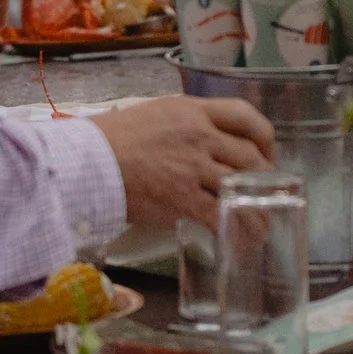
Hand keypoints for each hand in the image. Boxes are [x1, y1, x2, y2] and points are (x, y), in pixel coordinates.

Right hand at [87, 95, 277, 228]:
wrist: (86, 163)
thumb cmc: (108, 140)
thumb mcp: (152, 115)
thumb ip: (181, 126)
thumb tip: (198, 145)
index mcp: (192, 111)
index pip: (243, 115)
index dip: (263, 136)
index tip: (266, 151)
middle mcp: (200, 136)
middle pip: (250, 156)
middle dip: (264, 179)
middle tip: (264, 195)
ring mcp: (195, 167)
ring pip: (242, 189)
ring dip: (257, 211)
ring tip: (260, 226)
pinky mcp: (185, 199)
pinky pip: (223, 216)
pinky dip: (237, 231)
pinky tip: (241, 242)